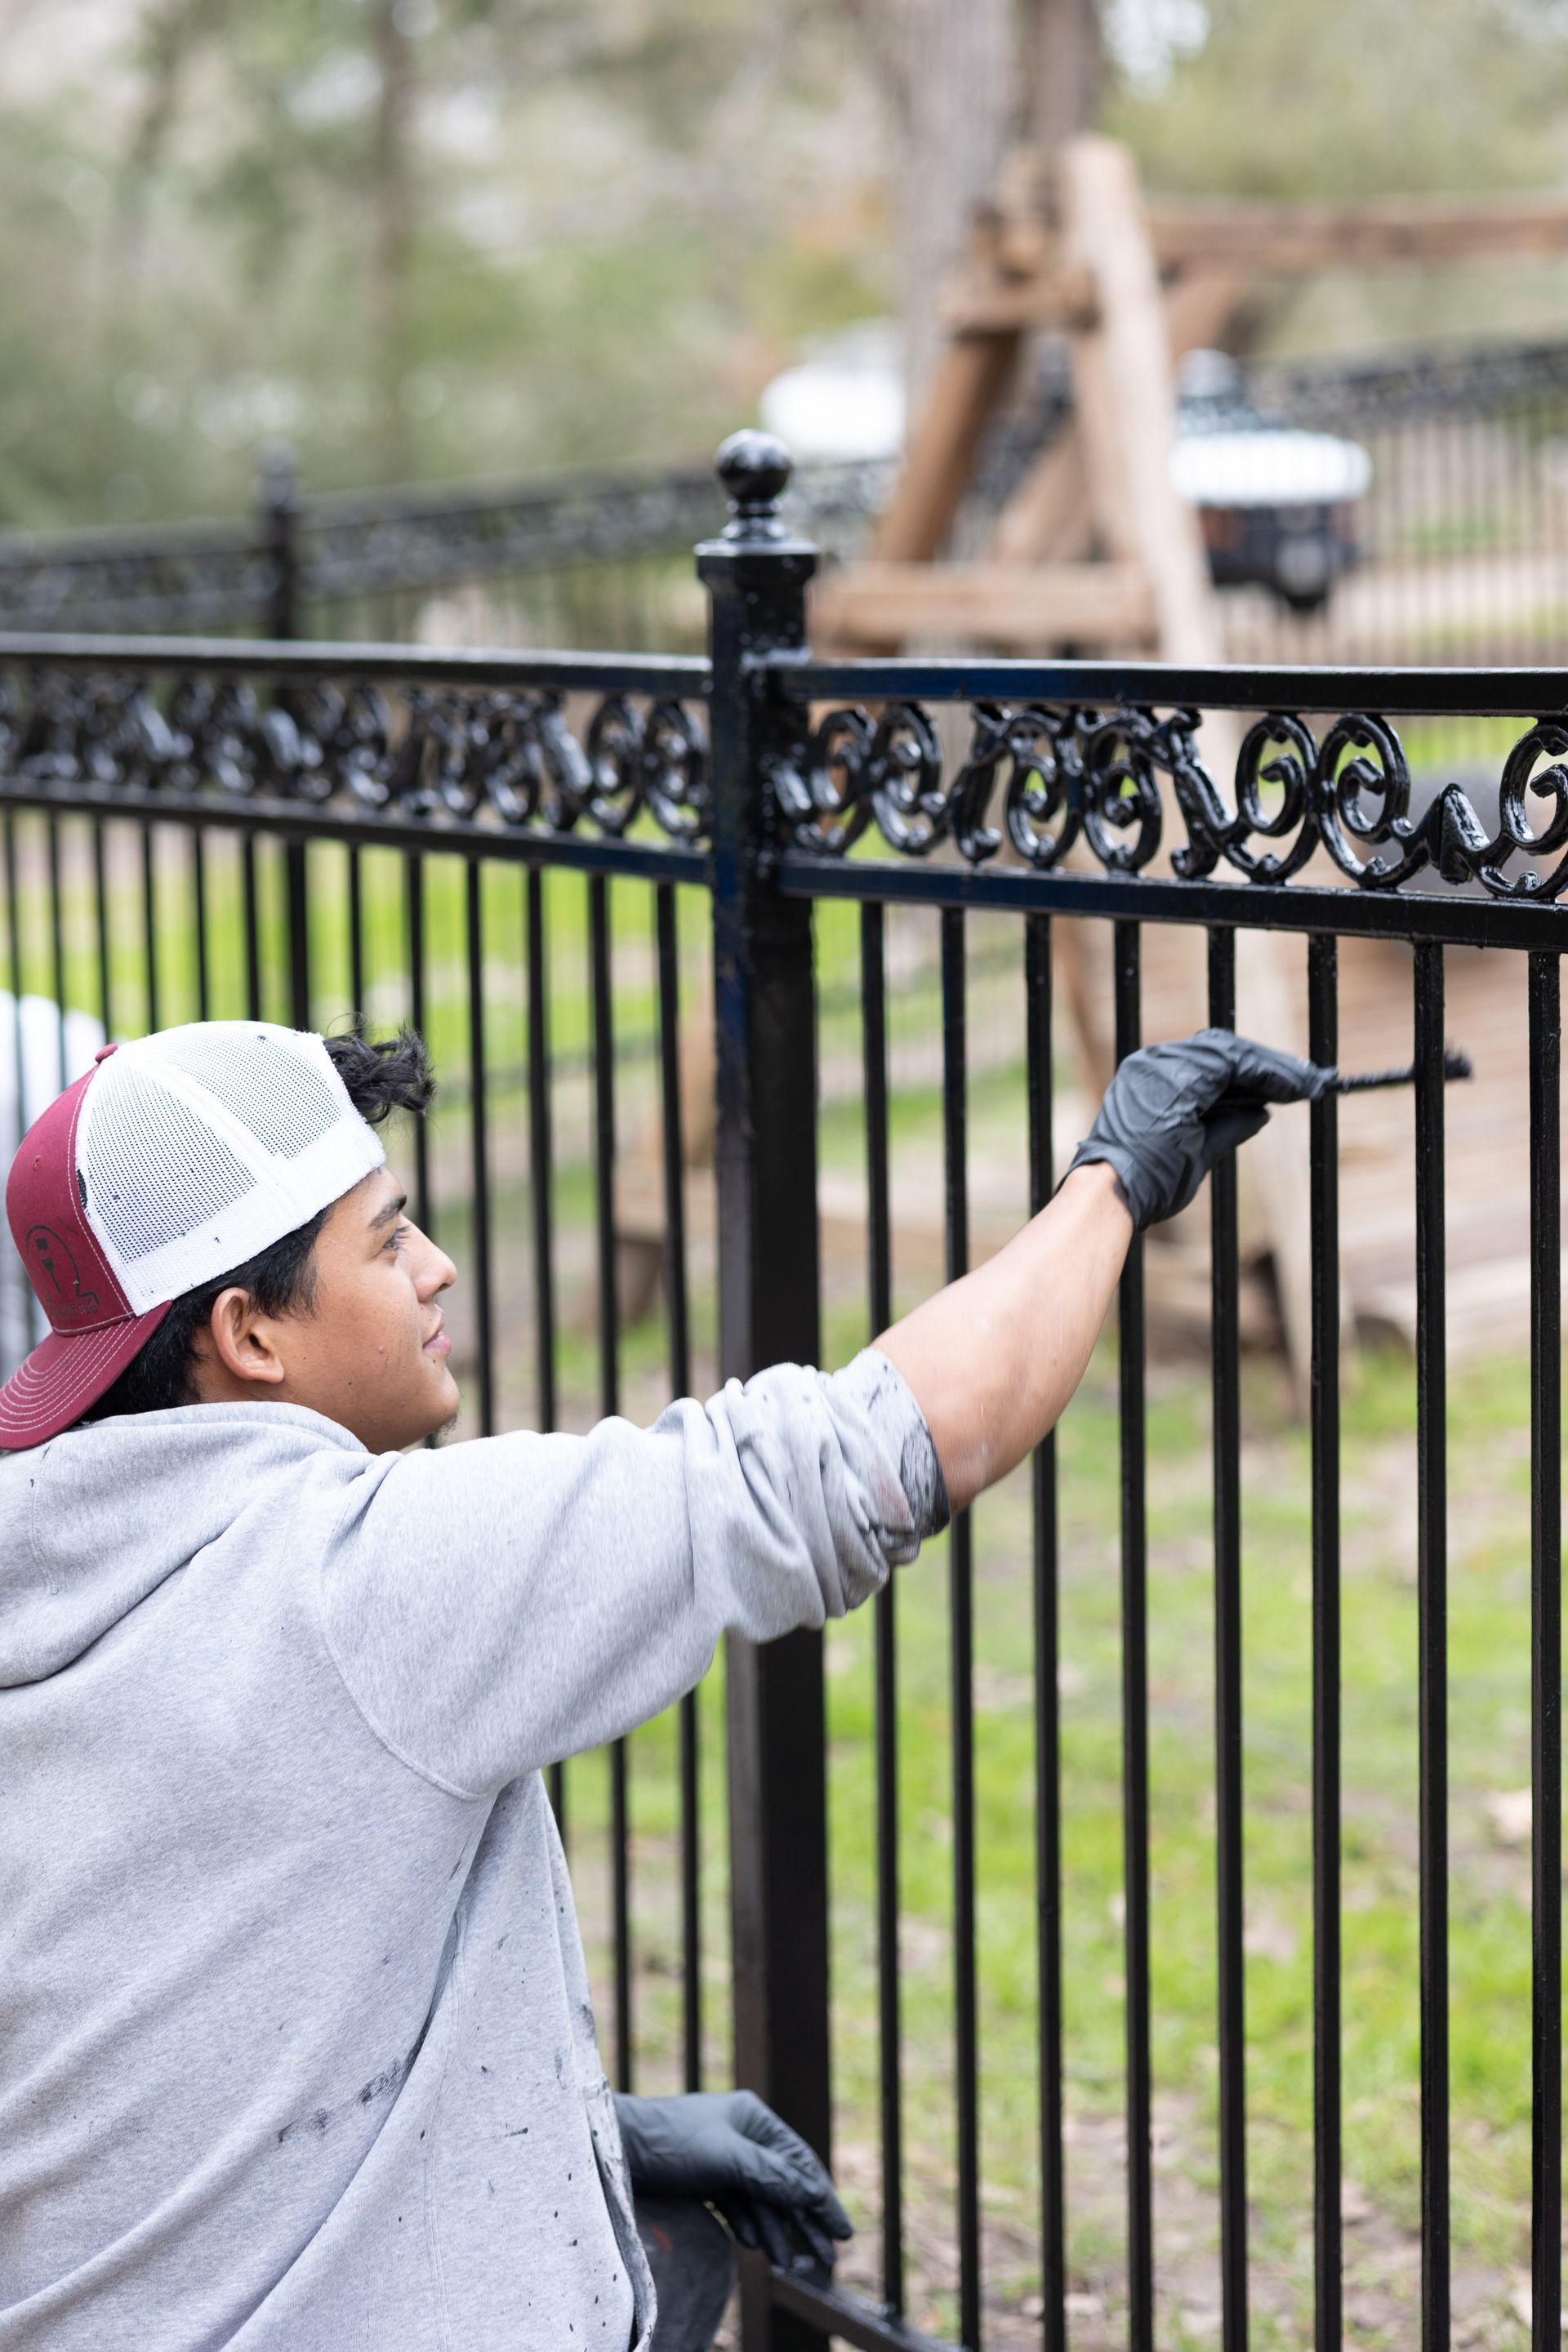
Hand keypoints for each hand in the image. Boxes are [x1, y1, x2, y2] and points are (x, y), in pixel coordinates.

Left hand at [613, 2089, 851, 2273]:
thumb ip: (771, 2176)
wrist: (617, 2149)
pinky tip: (758, 2246)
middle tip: (824, 2259)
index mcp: (753, 2117)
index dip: (821, 2197)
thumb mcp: (727, 2158)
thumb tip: (812, 2194)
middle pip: (783, 2183)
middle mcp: (742, 2135)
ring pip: (761, 2200)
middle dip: (803, 2221)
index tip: (841, 2231)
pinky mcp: (704, 2179)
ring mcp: (723, 2158)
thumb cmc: (671, 2142)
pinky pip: (737, 2206)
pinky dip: (750, 2226)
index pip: (797, 2161)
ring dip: (777, 2230)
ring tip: (791, 2264)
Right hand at [1066, 1028, 1331, 1231]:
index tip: (1290, 1085)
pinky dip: (1266, 1073)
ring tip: (1310, 1083)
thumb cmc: (1145, 1185)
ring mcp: (1160, 1065)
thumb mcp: (1195, 1152)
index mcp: (1150, 1078)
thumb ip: (1226, 1127)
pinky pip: (1231, 1063)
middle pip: (1222, 1049)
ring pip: (1230, 1051)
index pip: (1211, 1061)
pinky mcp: (1175, 1075)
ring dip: (1273, 1067)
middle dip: (1269, 1065)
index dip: (1254, 1071)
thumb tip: (1262, 1113)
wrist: (1112, 1196)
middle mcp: (1152, 1062)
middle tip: (1309, 1080)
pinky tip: (1293, 1086)